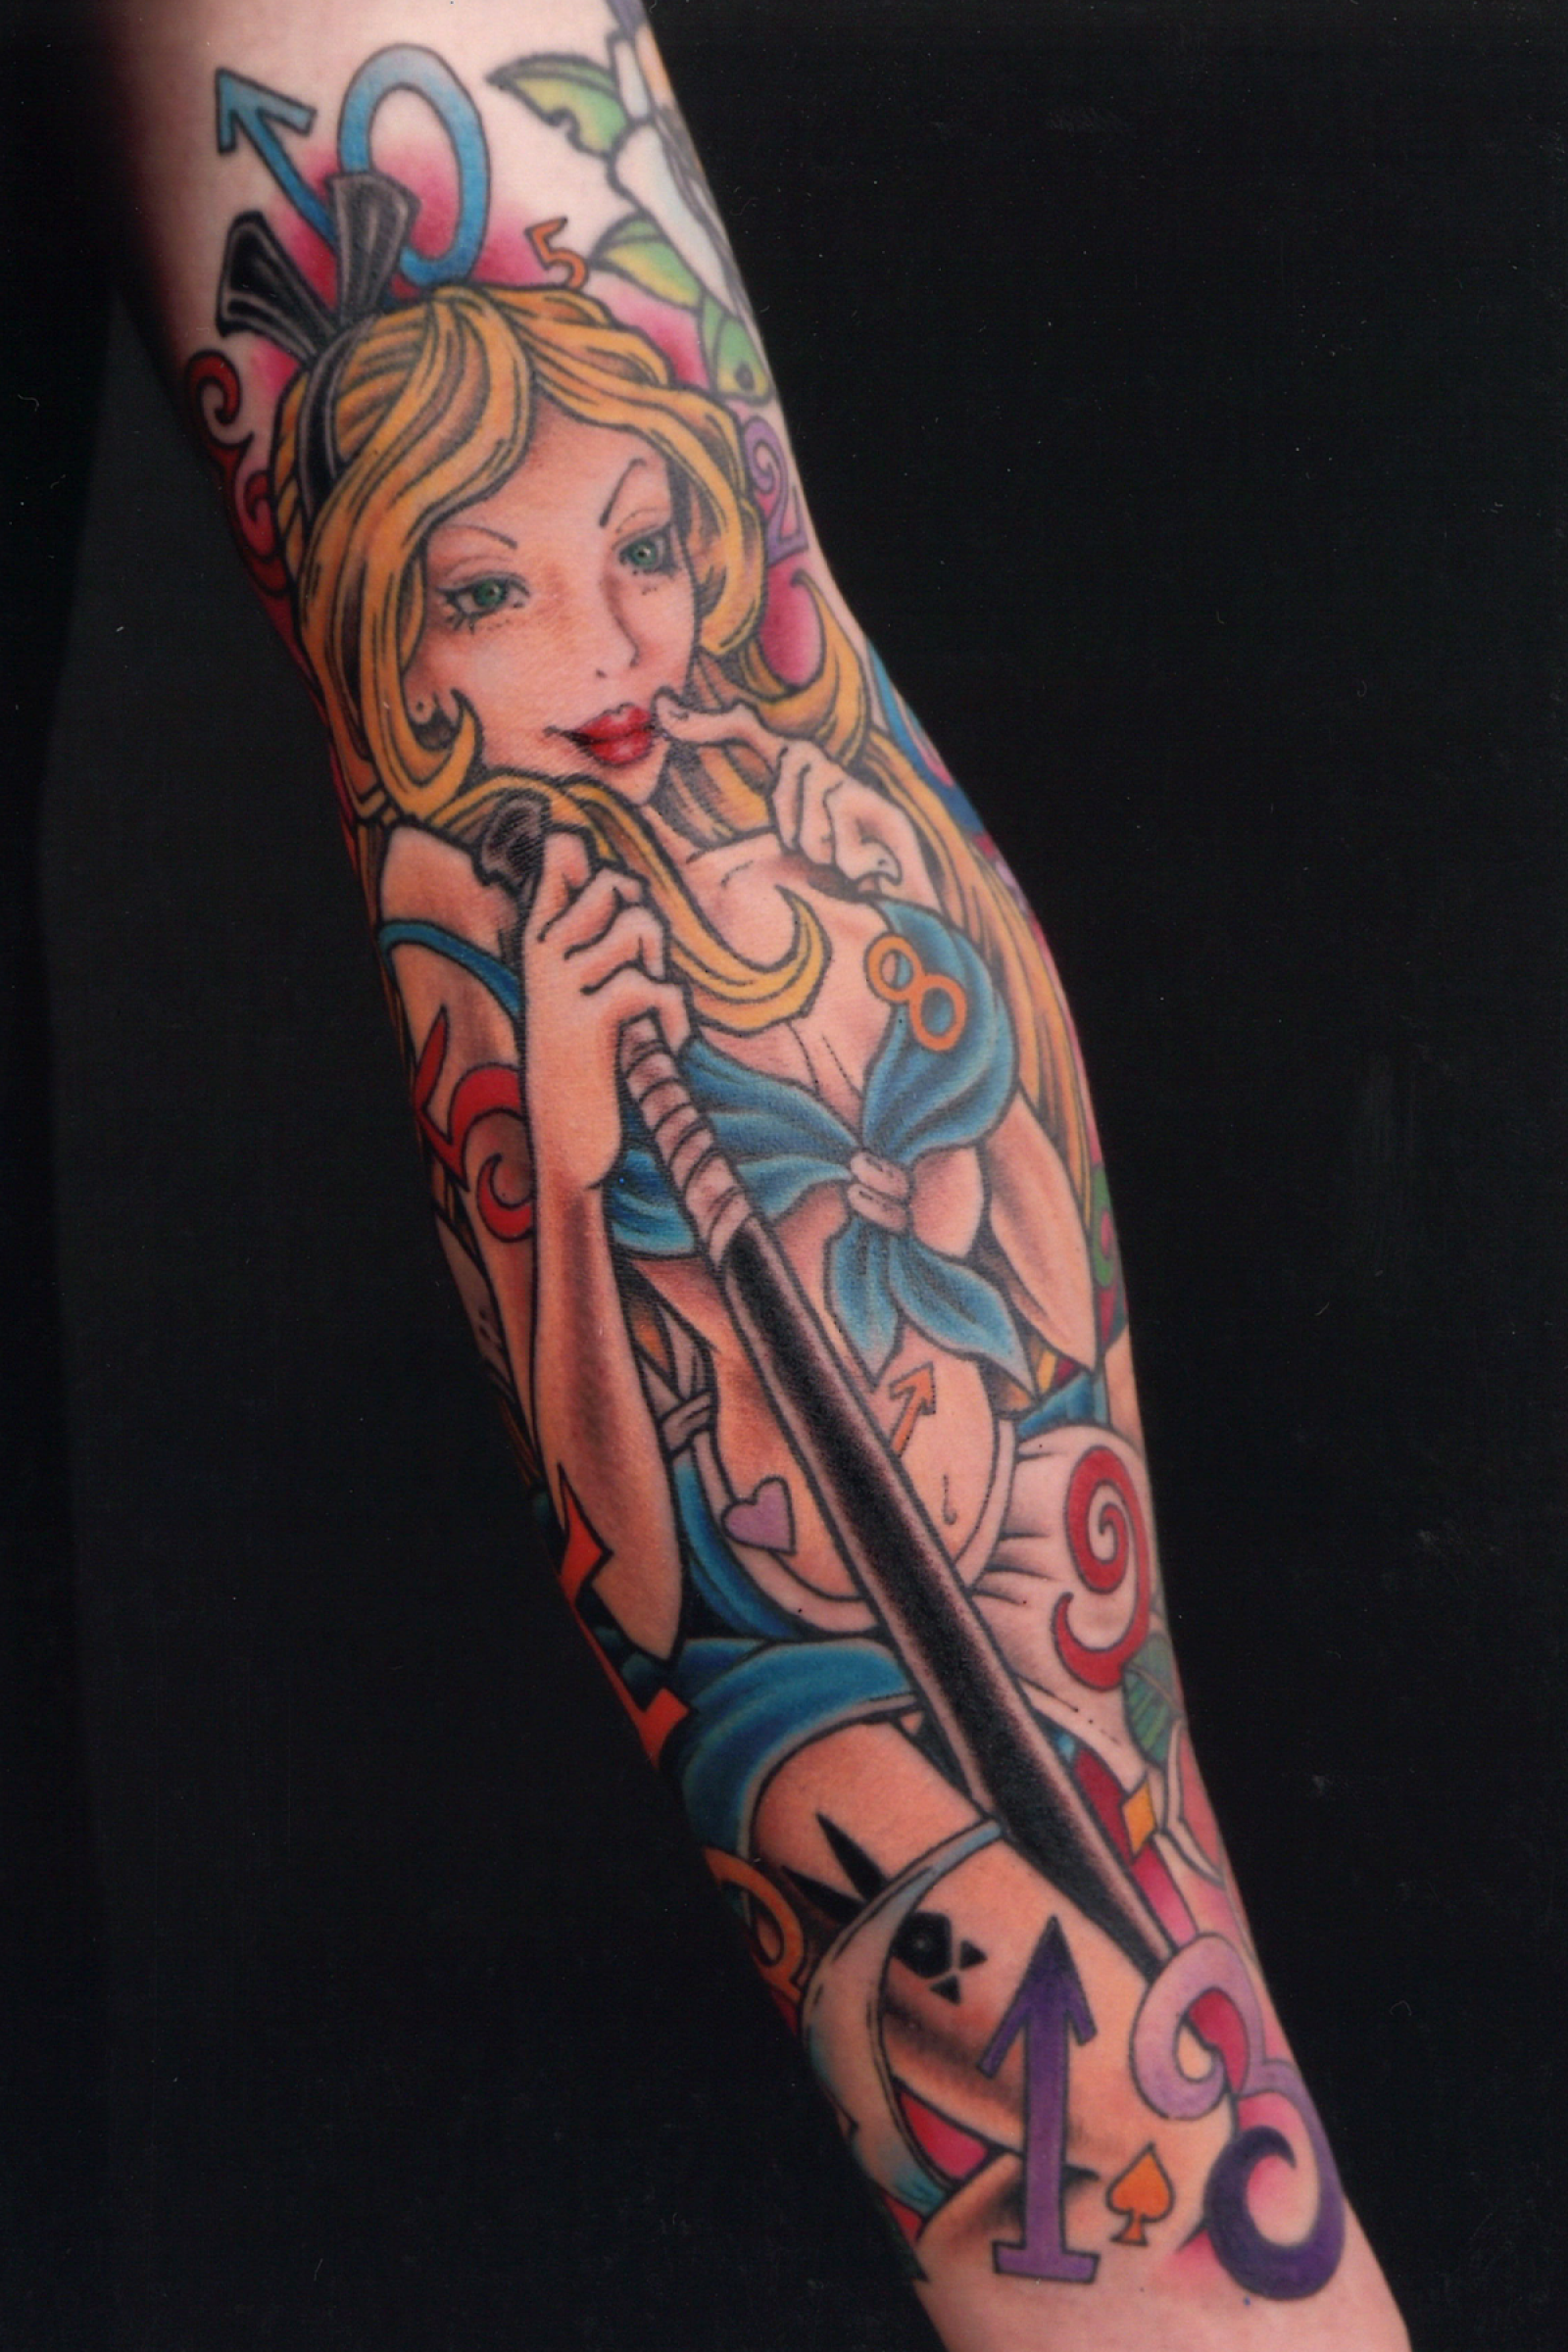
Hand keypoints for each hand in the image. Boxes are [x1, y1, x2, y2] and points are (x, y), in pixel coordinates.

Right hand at [522, 830, 690, 1194]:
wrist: (564, 1144)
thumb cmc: (582, 1065)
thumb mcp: (578, 994)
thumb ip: (595, 938)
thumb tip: (621, 882)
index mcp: (536, 939)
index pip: (559, 854)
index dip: (595, 859)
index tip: (614, 906)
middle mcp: (542, 954)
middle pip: (616, 884)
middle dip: (648, 921)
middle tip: (645, 971)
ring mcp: (560, 987)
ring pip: (638, 928)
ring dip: (662, 969)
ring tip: (654, 1011)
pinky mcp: (588, 1023)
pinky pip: (649, 985)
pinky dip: (673, 1014)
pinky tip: (668, 1040)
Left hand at [655, 691, 927, 896]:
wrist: (890, 913)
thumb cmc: (834, 884)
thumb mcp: (779, 866)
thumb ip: (742, 857)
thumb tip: (693, 866)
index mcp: (789, 775)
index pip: (745, 731)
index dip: (704, 721)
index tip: (662, 707)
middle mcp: (821, 768)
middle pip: (787, 766)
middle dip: (792, 820)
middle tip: (813, 855)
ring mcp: (854, 784)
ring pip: (817, 795)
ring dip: (821, 845)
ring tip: (839, 864)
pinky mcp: (884, 805)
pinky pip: (845, 809)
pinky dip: (846, 854)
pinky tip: (862, 870)